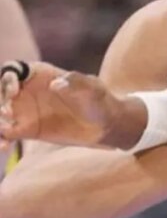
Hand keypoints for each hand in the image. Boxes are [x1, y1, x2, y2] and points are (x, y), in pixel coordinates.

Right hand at [0, 62, 124, 147]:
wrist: (105, 126)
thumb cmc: (100, 101)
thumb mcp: (93, 89)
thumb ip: (76, 83)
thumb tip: (55, 85)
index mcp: (40, 74)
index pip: (13, 71)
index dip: (8, 80)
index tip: (14, 92)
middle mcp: (26, 90)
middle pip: (0, 92)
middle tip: (8, 114)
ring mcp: (24, 110)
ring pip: (0, 113)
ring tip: (5, 134)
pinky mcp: (25, 129)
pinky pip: (5, 133)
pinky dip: (1, 139)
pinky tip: (5, 146)